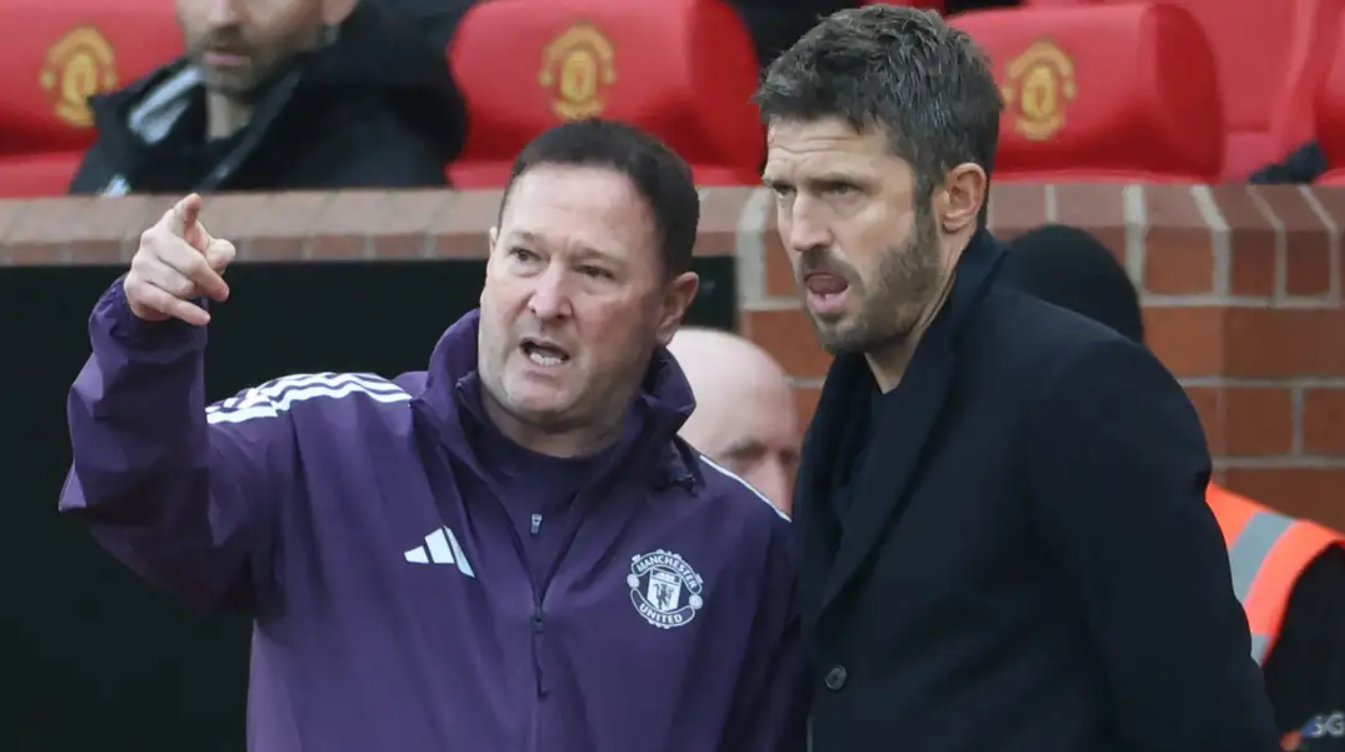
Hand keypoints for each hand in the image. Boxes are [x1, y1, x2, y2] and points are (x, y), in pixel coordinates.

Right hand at [124, 194, 235, 325]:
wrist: (158, 286)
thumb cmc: (190, 261)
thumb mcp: (211, 253)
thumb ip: (221, 252)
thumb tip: (218, 260)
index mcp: (172, 225)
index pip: (181, 214)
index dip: (189, 209)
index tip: (195, 201)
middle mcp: (152, 239)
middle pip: (192, 264)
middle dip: (211, 280)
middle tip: (223, 292)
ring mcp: (140, 262)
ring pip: (183, 286)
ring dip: (197, 294)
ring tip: (197, 293)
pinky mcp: (135, 286)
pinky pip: (168, 302)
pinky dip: (188, 312)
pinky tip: (203, 318)